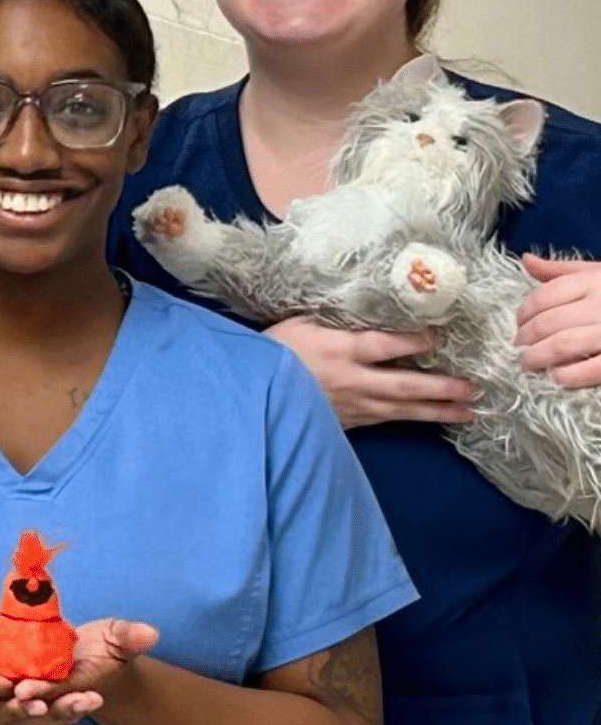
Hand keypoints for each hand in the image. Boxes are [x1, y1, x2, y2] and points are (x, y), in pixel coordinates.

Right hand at [0, 612, 101, 724]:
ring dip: (62, 716)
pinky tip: (86, 703)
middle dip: (47, 713)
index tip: (36, 701)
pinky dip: (62, 715)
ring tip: (90, 701)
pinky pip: (38, 724)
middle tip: (79, 701)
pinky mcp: (11, 721)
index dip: (10, 706)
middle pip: (12, 723)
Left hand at [8, 617, 161, 710]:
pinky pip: (2, 689)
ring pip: (11, 700)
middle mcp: (54, 696)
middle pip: (29, 703)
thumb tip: (150, 633)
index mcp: (78, 689)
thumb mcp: (121, 638)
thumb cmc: (110, 646)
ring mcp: (36, 691)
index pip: (60, 696)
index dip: (44, 693)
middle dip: (6, 698)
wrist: (93, 654)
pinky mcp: (21, 683)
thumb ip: (132, 637)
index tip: (25, 690)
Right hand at [265, 315, 475, 427]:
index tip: (442, 335)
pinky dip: (411, 420)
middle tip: (475, 387)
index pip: (387, 345)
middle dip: (442, 387)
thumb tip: (378, 302)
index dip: (418, 342)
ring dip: (437, 412)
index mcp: (339, 349)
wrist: (248, 392)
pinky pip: (385, 421)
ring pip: (401, 410)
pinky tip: (432, 421)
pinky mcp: (346, 422)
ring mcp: (350, 405)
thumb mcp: (301, 322)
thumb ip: (338, 317)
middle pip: (405, 385)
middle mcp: (350, 380)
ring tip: (469, 413)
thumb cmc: (275, 350)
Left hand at [515, 255, 600, 385]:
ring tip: (527, 364)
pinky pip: (592, 369)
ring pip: (563, 345)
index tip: (517, 324)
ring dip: (537, 357)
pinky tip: (557, 377)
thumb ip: (563, 270)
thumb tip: (525, 260)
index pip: (545, 296)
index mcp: (595, 281)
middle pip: (548, 323)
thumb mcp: (599, 272)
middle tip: (517, 349)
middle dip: (524, 338)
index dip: (523, 313)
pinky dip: (569, 375)